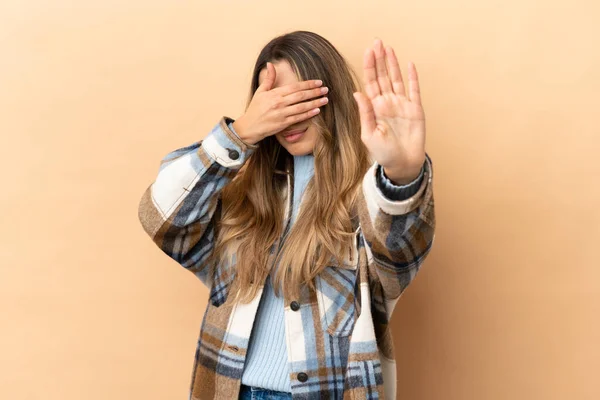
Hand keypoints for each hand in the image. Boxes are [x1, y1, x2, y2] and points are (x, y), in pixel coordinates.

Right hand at [233, 62, 328, 144]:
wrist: (249, 126)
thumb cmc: (255, 108)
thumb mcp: (260, 91)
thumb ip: (268, 78)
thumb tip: (270, 64)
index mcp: (275, 93)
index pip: (295, 87)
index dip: (308, 84)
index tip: (318, 82)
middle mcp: (279, 103)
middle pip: (300, 96)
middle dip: (315, 92)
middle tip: (326, 89)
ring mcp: (282, 114)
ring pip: (302, 107)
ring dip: (315, 103)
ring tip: (325, 100)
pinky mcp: (283, 124)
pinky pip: (298, 118)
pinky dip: (308, 114)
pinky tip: (317, 110)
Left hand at [353, 39, 425, 184]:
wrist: (402, 164)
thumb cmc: (383, 152)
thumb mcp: (369, 134)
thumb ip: (365, 113)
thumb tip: (357, 92)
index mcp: (374, 108)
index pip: (370, 82)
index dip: (369, 66)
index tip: (368, 51)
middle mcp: (387, 103)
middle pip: (382, 76)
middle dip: (379, 59)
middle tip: (377, 42)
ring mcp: (402, 105)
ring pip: (396, 79)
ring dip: (393, 64)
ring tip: (389, 48)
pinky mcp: (415, 109)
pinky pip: (414, 90)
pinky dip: (412, 77)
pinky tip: (409, 65)